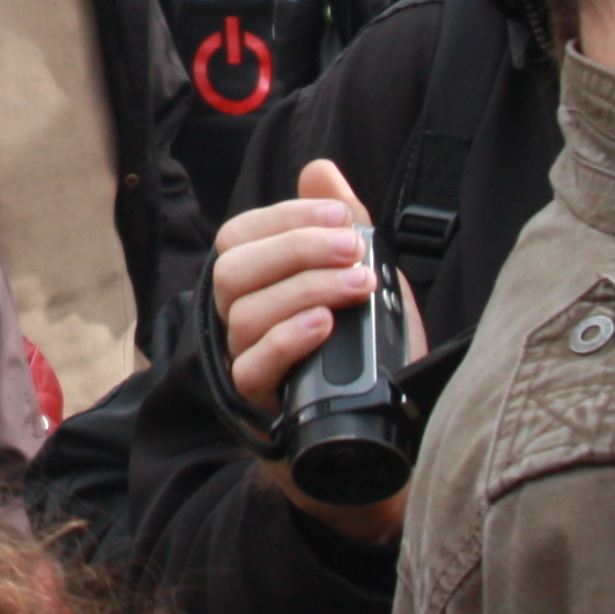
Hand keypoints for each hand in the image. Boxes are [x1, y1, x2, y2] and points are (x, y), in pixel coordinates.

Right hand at [208, 158, 416, 543]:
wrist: (381, 443)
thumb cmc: (366, 358)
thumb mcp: (363, 283)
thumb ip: (341, 226)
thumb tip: (319, 170)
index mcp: (256, 288)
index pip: (240, 237)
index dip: (286, 219)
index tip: (341, 217)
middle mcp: (238, 323)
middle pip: (233, 270)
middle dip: (295, 250)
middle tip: (352, 250)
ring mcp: (244, 365)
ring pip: (244, 314)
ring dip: (304, 289)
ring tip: (356, 285)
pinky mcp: (260, 407)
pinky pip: (252, 367)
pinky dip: (288, 339)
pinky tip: (323, 325)